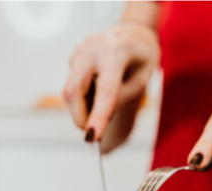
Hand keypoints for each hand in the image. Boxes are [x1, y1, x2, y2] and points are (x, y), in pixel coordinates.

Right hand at [63, 22, 159, 142]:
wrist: (133, 33)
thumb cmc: (141, 57)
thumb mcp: (141, 80)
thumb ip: (121, 99)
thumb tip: (97, 120)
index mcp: (117, 51)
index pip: (105, 91)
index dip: (97, 117)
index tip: (91, 138)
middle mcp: (93, 48)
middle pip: (74, 91)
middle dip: (80, 118)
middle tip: (92, 132)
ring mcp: (79, 51)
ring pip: (70, 92)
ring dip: (82, 109)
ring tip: (102, 105)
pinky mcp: (73, 58)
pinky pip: (72, 86)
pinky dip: (82, 99)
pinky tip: (97, 92)